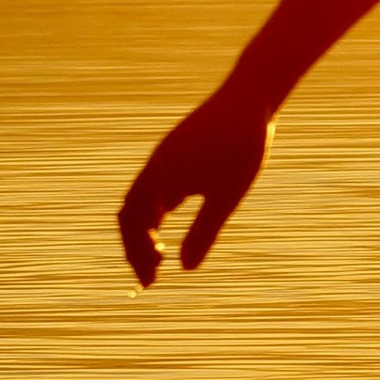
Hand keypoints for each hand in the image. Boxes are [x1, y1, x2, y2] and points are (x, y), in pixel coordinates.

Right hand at [118, 85, 273, 285]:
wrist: (249, 98)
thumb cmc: (242, 145)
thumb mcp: (228, 194)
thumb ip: (206, 230)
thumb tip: (186, 268)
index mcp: (161, 178)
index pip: (134, 224)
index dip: (137, 254)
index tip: (151, 282)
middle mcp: (154, 168)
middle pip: (130, 215)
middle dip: (135, 249)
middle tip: (150, 280)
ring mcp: (162, 160)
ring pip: (138, 202)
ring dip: (142, 232)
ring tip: (159, 259)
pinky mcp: (173, 155)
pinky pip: (151, 188)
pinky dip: (151, 213)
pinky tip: (165, 226)